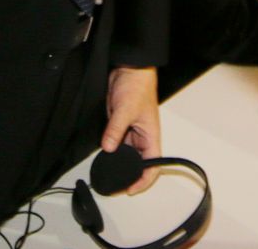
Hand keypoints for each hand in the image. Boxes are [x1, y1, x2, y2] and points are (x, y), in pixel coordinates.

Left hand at [101, 66, 161, 193]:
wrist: (129, 69)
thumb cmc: (137, 86)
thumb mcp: (126, 109)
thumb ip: (116, 130)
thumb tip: (109, 148)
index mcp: (151, 135)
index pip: (154, 165)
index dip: (144, 180)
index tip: (131, 189)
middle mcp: (143, 136)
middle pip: (139, 162)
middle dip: (129, 175)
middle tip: (114, 185)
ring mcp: (132, 131)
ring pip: (126, 154)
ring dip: (118, 162)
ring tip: (106, 172)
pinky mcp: (121, 125)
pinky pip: (117, 143)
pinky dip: (111, 150)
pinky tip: (103, 155)